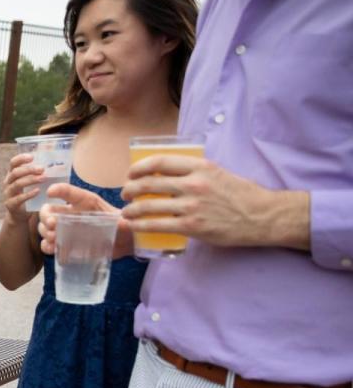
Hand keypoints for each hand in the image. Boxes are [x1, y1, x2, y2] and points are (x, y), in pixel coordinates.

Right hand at [3, 152, 41, 223]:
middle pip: (15, 173)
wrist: (21, 215)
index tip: (32, 157)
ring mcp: (8, 194)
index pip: (13, 163)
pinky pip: (19, 198)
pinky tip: (38, 191)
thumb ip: (38, 174)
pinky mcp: (11, 205)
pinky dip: (29, 194)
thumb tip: (58, 165)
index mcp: (12, 175)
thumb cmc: (29, 195)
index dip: (21, 158)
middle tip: (42, 169)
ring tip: (43, 178)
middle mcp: (8, 183)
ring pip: (17, 184)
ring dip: (31, 180)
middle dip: (29, 169)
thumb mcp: (31, 183)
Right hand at [37, 184, 133, 257]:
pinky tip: (52, 248)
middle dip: (46, 216)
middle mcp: (72, 213)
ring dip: (45, 232)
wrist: (123, 244)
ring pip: (45, 227)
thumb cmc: (123, 227)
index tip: (50, 192)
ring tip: (54, 239)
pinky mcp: (65, 244)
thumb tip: (124, 223)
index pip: (69, 192)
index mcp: (85, 203)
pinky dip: (46, 246)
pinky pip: (48, 244)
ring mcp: (66, 229)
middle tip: (52, 225)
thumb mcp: (125, 222)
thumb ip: (124, 222)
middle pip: (49, 210)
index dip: (58, 190)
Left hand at [121, 155, 309, 249]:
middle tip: (125, 194)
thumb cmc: (241, 195)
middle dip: (130, 189)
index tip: (131, 173)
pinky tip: (133, 226)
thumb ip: (195, 172)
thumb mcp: (218, 173)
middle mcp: (194, 183)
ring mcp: (191, 206)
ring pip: (148, 206)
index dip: (139, 167)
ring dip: (131, 210)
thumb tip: (168, 175)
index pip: (160, 161)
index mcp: (200, 166)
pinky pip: (156, 225)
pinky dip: (139, 226)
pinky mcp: (192, 226)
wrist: (262, 216)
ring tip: (126, 212)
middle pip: (148, 183)